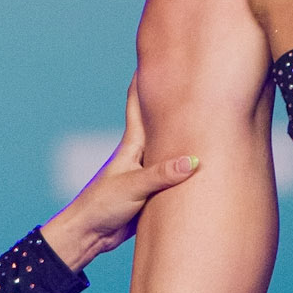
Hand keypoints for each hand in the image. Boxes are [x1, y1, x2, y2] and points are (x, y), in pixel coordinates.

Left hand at [39, 78, 198, 273]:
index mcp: (131, 145)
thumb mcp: (133, 187)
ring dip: (181, 138)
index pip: (138, 105)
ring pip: (168, 150)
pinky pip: (172, 177)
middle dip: (171, 105)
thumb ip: (161, 175)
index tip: (153, 57)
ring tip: (202, 120)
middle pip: (159, 123)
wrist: (89, 234)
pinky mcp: (151, 193)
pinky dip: (184, 171)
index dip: (143, 81)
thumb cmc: (102, 205)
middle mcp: (140, 154)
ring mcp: (145, 173)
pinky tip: (198, 168)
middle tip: (188, 82)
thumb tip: (193, 161)